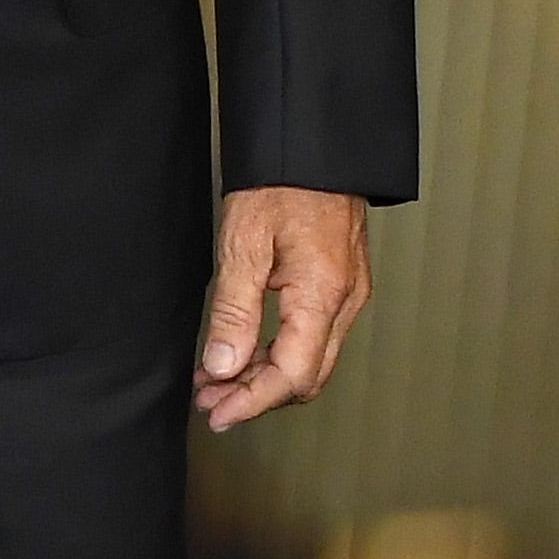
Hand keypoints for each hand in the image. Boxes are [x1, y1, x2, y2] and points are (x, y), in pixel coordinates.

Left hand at [193, 186, 371, 431]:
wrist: (315, 144)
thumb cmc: (281, 182)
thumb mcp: (243, 243)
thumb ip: (233, 310)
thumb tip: (223, 367)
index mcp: (323, 294)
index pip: (291, 375)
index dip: (251, 402)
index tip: (216, 414)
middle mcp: (346, 302)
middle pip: (305, 378)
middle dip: (256, 396)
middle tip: (208, 399)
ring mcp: (350, 295)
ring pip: (311, 362)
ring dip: (264, 377)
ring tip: (216, 379)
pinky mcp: (343, 286)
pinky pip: (315, 337)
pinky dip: (278, 353)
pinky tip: (244, 350)